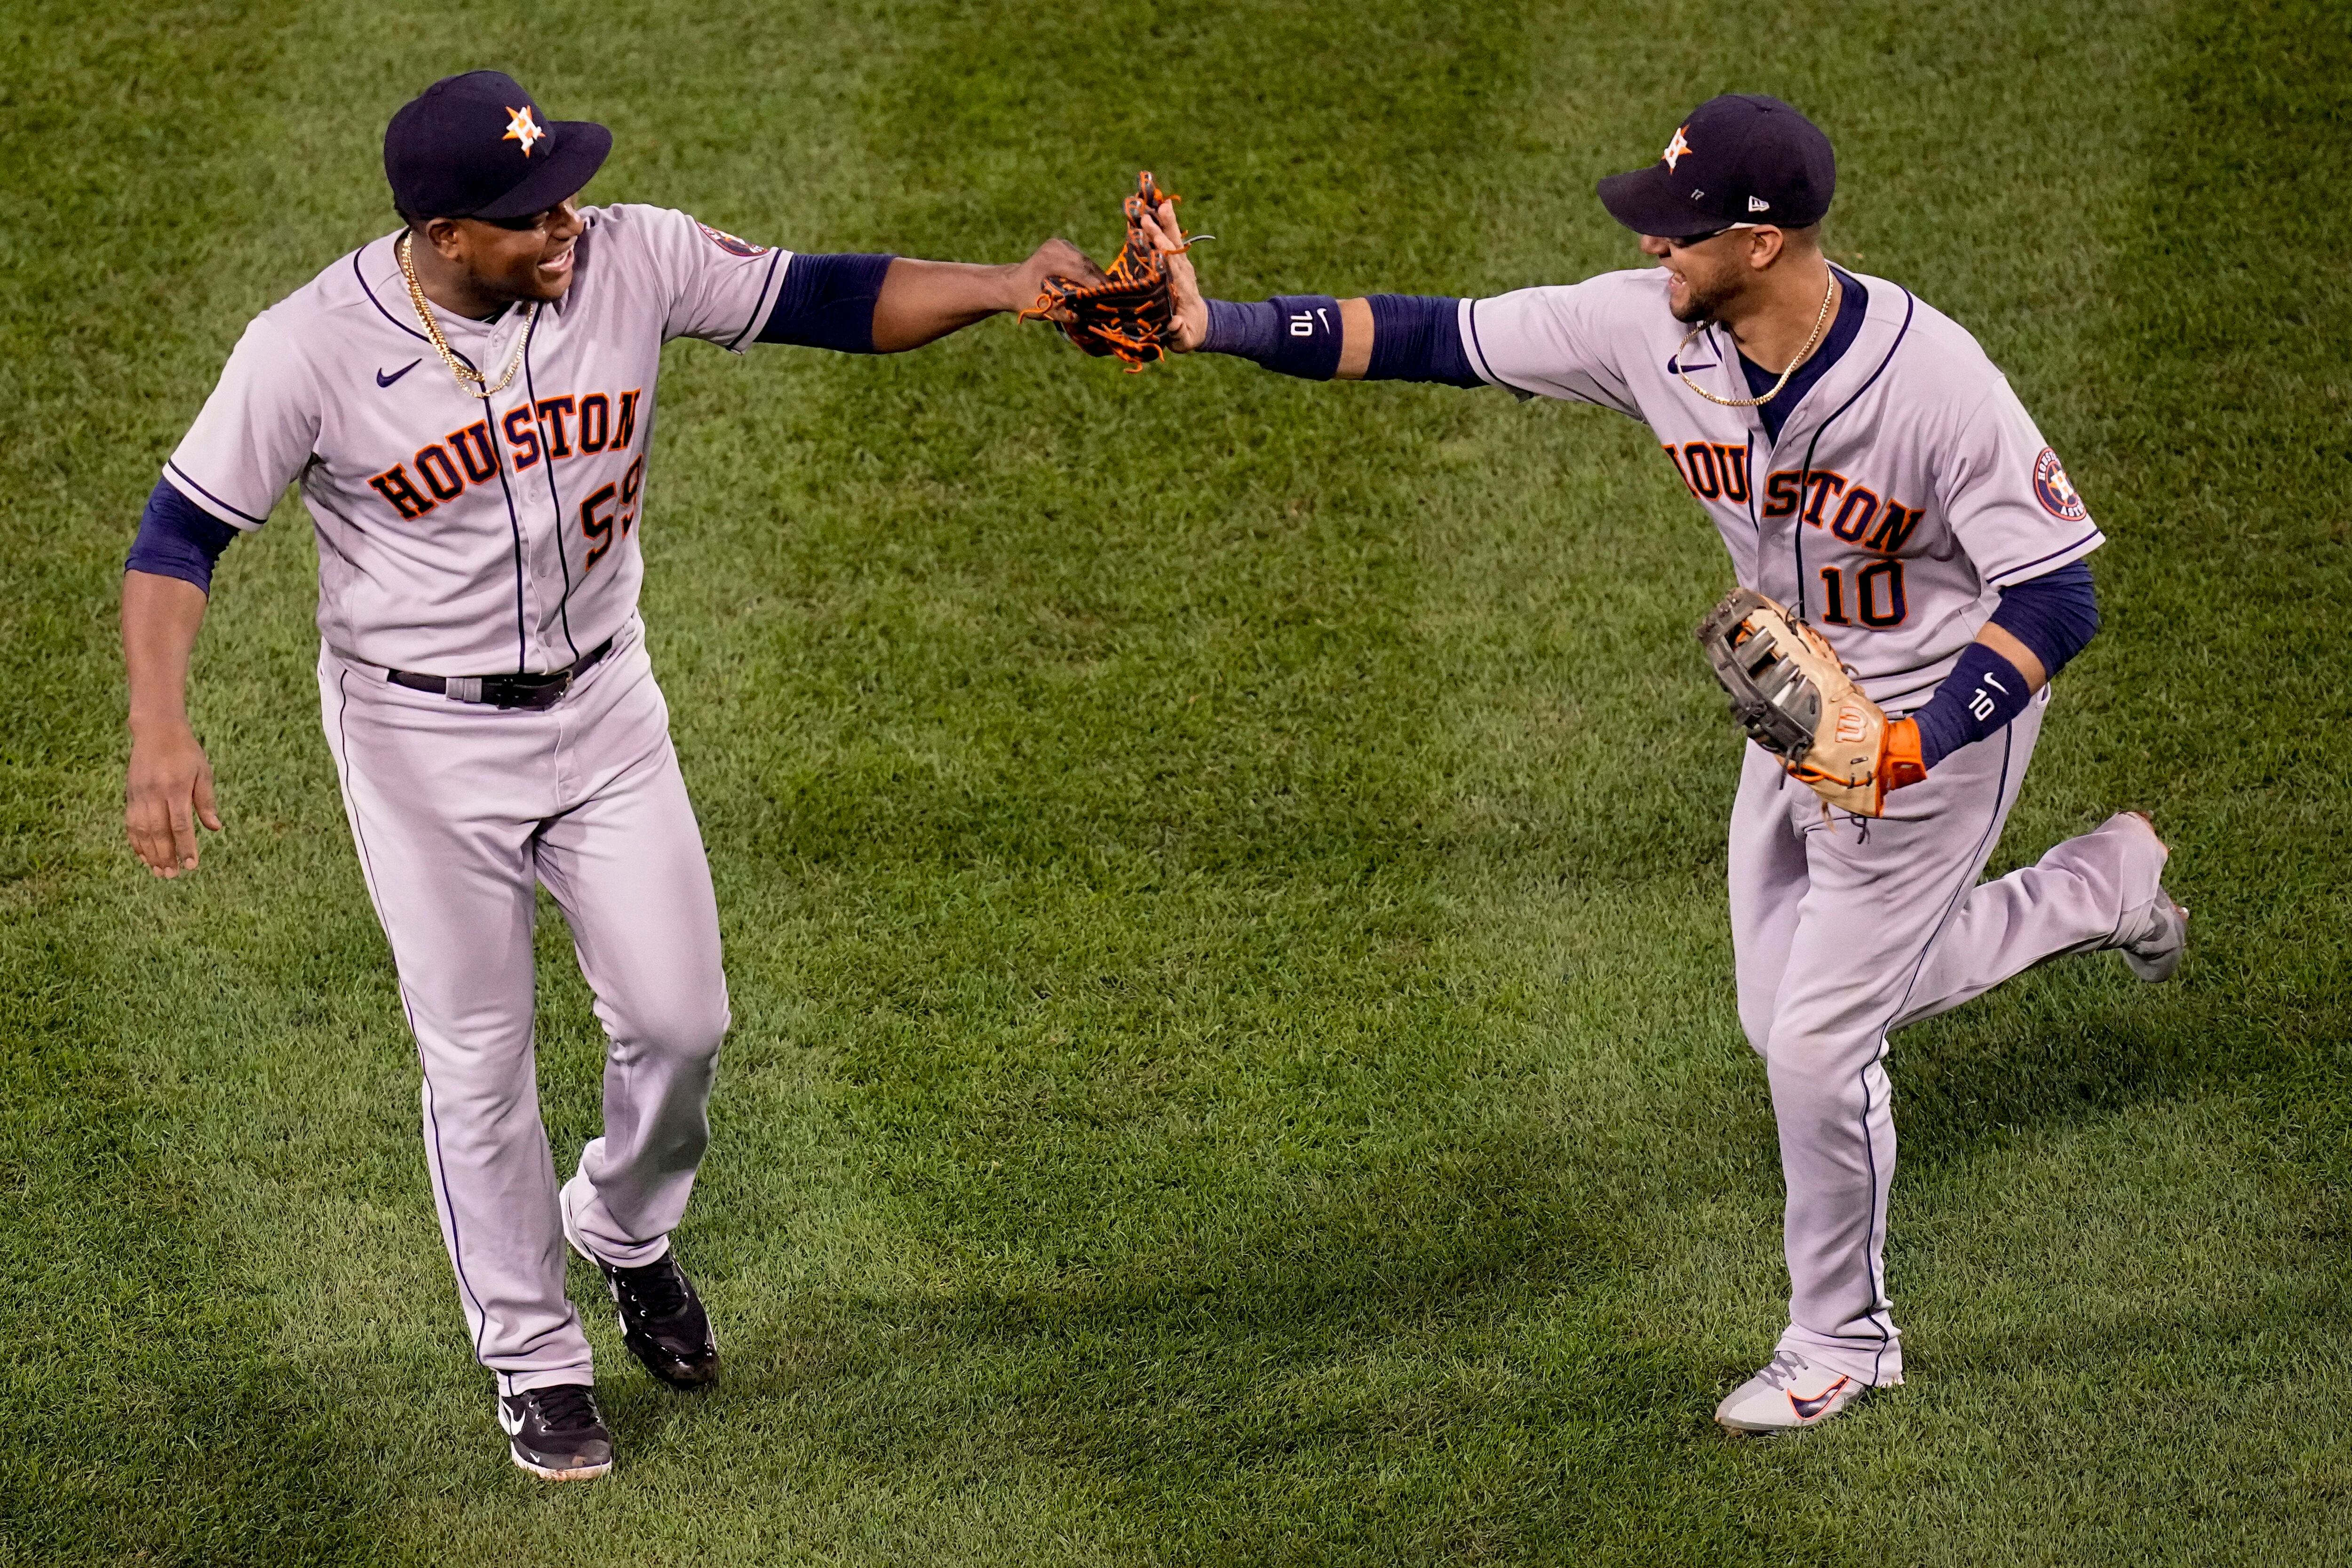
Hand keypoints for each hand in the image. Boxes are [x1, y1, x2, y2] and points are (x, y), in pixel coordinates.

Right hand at [126, 719, 221, 877]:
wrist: (156, 731)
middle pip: (159, 832)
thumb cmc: (186, 752)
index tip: (192, 865)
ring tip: (159, 872)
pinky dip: (135, 841)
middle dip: (166, 856)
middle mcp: (155, 793)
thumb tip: (215, 828)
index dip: (186, 847)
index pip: (180, 825)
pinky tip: (143, 856)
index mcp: (176, 788)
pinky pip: (130, 823)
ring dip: (150, 854)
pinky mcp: (130, 795)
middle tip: (173, 875)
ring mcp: (139, 795)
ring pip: (141, 830)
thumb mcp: (203, 773)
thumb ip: (206, 801)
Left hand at [1008, 237, 1106, 313]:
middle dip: (1100, 280)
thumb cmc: (1023, 298)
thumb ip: (1061, 312)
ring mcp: (1059, 244)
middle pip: (1085, 264)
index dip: (1096, 285)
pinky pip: (1081, 258)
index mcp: (1049, 259)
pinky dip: (1089, 270)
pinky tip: (1096, 282)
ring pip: (1085, 261)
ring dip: (1097, 275)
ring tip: (1107, 290)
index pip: (1080, 271)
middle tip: (1114, 295)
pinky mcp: (1062, 245)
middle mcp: (1055, 247)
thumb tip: (1082, 316)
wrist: (1010, 284)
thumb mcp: (1041, 308)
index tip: (1109, 297)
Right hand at [1136, 199, 1206, 350]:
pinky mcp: (1178, 262)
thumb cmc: (1187, 334)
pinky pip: (1171, 241)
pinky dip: (1165, 225)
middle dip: (1162, 233)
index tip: (1157, 241)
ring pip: (1174, 241)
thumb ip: (1179, 333)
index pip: (1175, 270)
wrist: (1200, 324)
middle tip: (1148, 217)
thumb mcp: (1183, 340)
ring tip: (1160, 204)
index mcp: (1184, 291)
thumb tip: (1175, 323)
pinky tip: (1158, 209)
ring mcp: (1182, 266)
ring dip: (1166, 223)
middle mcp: (1184, 275)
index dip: (1166, 255)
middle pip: (1174, 251)